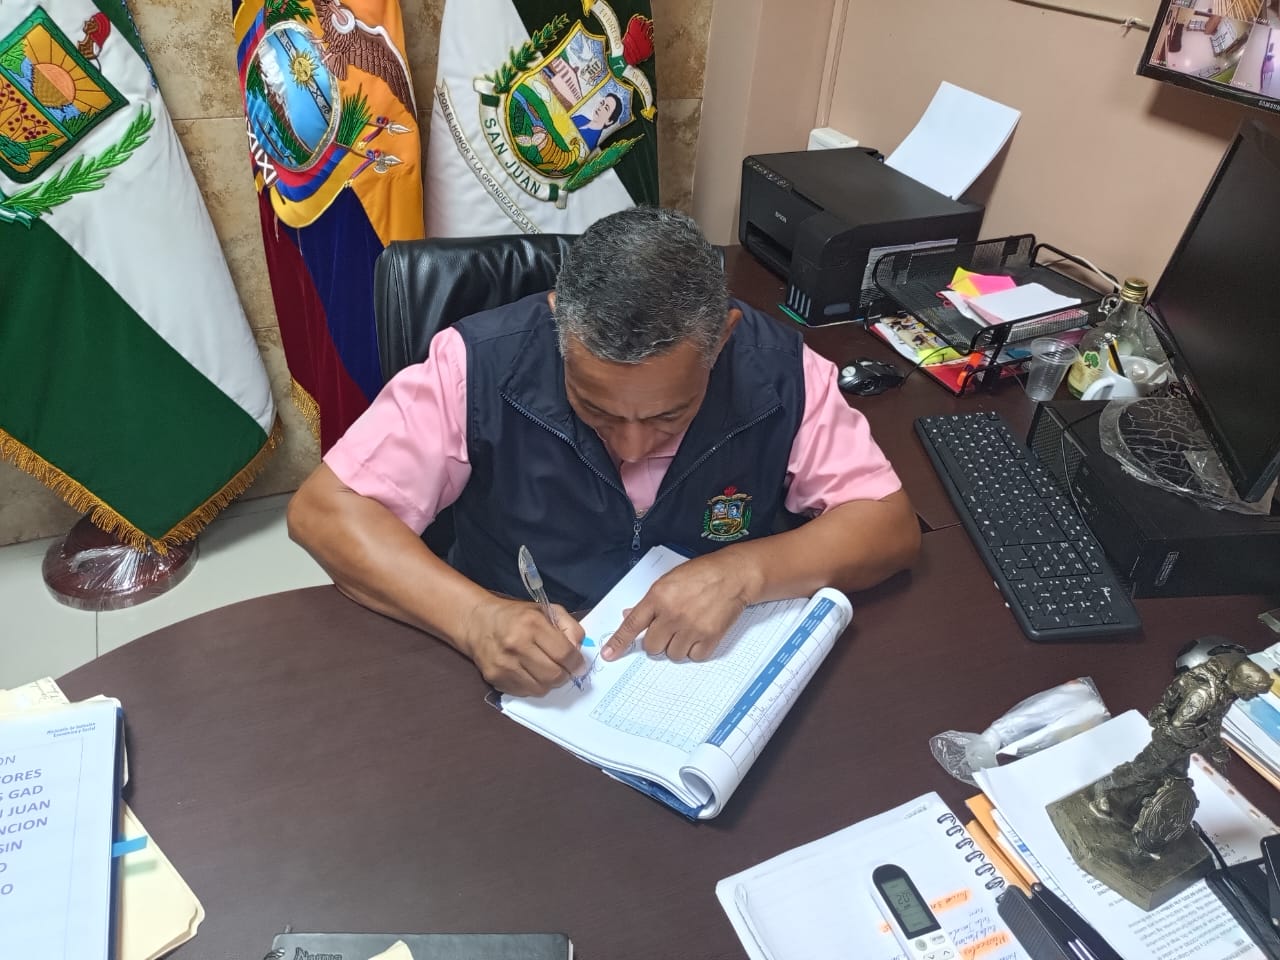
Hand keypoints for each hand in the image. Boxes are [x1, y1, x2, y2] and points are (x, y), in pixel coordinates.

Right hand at [461, 597, 585, 696]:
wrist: (477, 622)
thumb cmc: (517, 616)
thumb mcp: (546, 611)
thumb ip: (569, 627)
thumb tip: (578, 651)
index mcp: (532, 624)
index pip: (564, 654)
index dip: (577, 663)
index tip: (579, 665)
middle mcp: (517, 645)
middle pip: (554, 675)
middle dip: (565, 675)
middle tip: (564, 669)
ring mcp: (504, 664)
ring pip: (541, 688)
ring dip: (549, 682)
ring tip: (546, 670)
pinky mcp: (495, 678)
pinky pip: (525, 692)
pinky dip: (533, 686)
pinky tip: (529, 673)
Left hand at [600, 553, 757, 662]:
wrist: (734, 575)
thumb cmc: (702, 574)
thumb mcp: (669, 580)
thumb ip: (649, 601)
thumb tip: (630, 615)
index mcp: (658, 597)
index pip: (632, 625)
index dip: (618, 642)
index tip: (608, 655)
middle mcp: (672, 614)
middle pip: (652, 646)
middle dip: (658, 641)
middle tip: (668, 629)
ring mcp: (691, 627)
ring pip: (673, 654)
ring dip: (677, 646)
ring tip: (688, 628)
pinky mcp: (710, 637)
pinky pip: (694, 657)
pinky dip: (696, 650)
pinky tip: (700, 633)